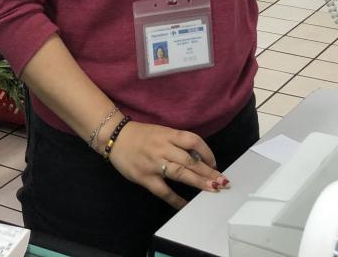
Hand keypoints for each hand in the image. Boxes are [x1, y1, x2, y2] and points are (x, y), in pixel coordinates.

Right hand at [107, 121, 228, 208]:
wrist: (114, 137)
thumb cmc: (140, 135)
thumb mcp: (160, 132)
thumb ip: (176, 143)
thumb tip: (197, 158)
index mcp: (168, 134)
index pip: (193, 141)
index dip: (207, 152)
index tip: (214, 163)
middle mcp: (163, 148)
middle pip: (190, 160)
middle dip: (208, 171)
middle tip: (222, 181)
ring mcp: (154, 163)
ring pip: (180, 174)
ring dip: (198, 182)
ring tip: (213, 189)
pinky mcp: (145, 178)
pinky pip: (164, 190)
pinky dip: (176, 199)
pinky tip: (185, 205)